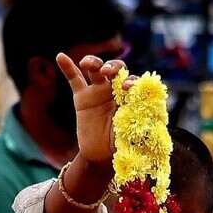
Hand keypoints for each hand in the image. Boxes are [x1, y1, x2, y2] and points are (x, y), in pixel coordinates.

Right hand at [54, 53, 135, 168]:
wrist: (102, 156)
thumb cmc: (123, 145)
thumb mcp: (136, 135)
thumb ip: (141, 125)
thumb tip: (152, 121)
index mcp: (131, 97)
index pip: (133, 82)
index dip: (131, 81)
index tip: (128, 87)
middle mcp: (116, 91)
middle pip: (116, 69)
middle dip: (113, 67)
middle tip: (108, 72)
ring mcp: (98, 92)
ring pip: (96, 69)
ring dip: (93, 62)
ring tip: (88, 64)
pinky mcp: (82, 97)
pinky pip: (74, 79)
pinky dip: (67, 67)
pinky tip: (60, 56)